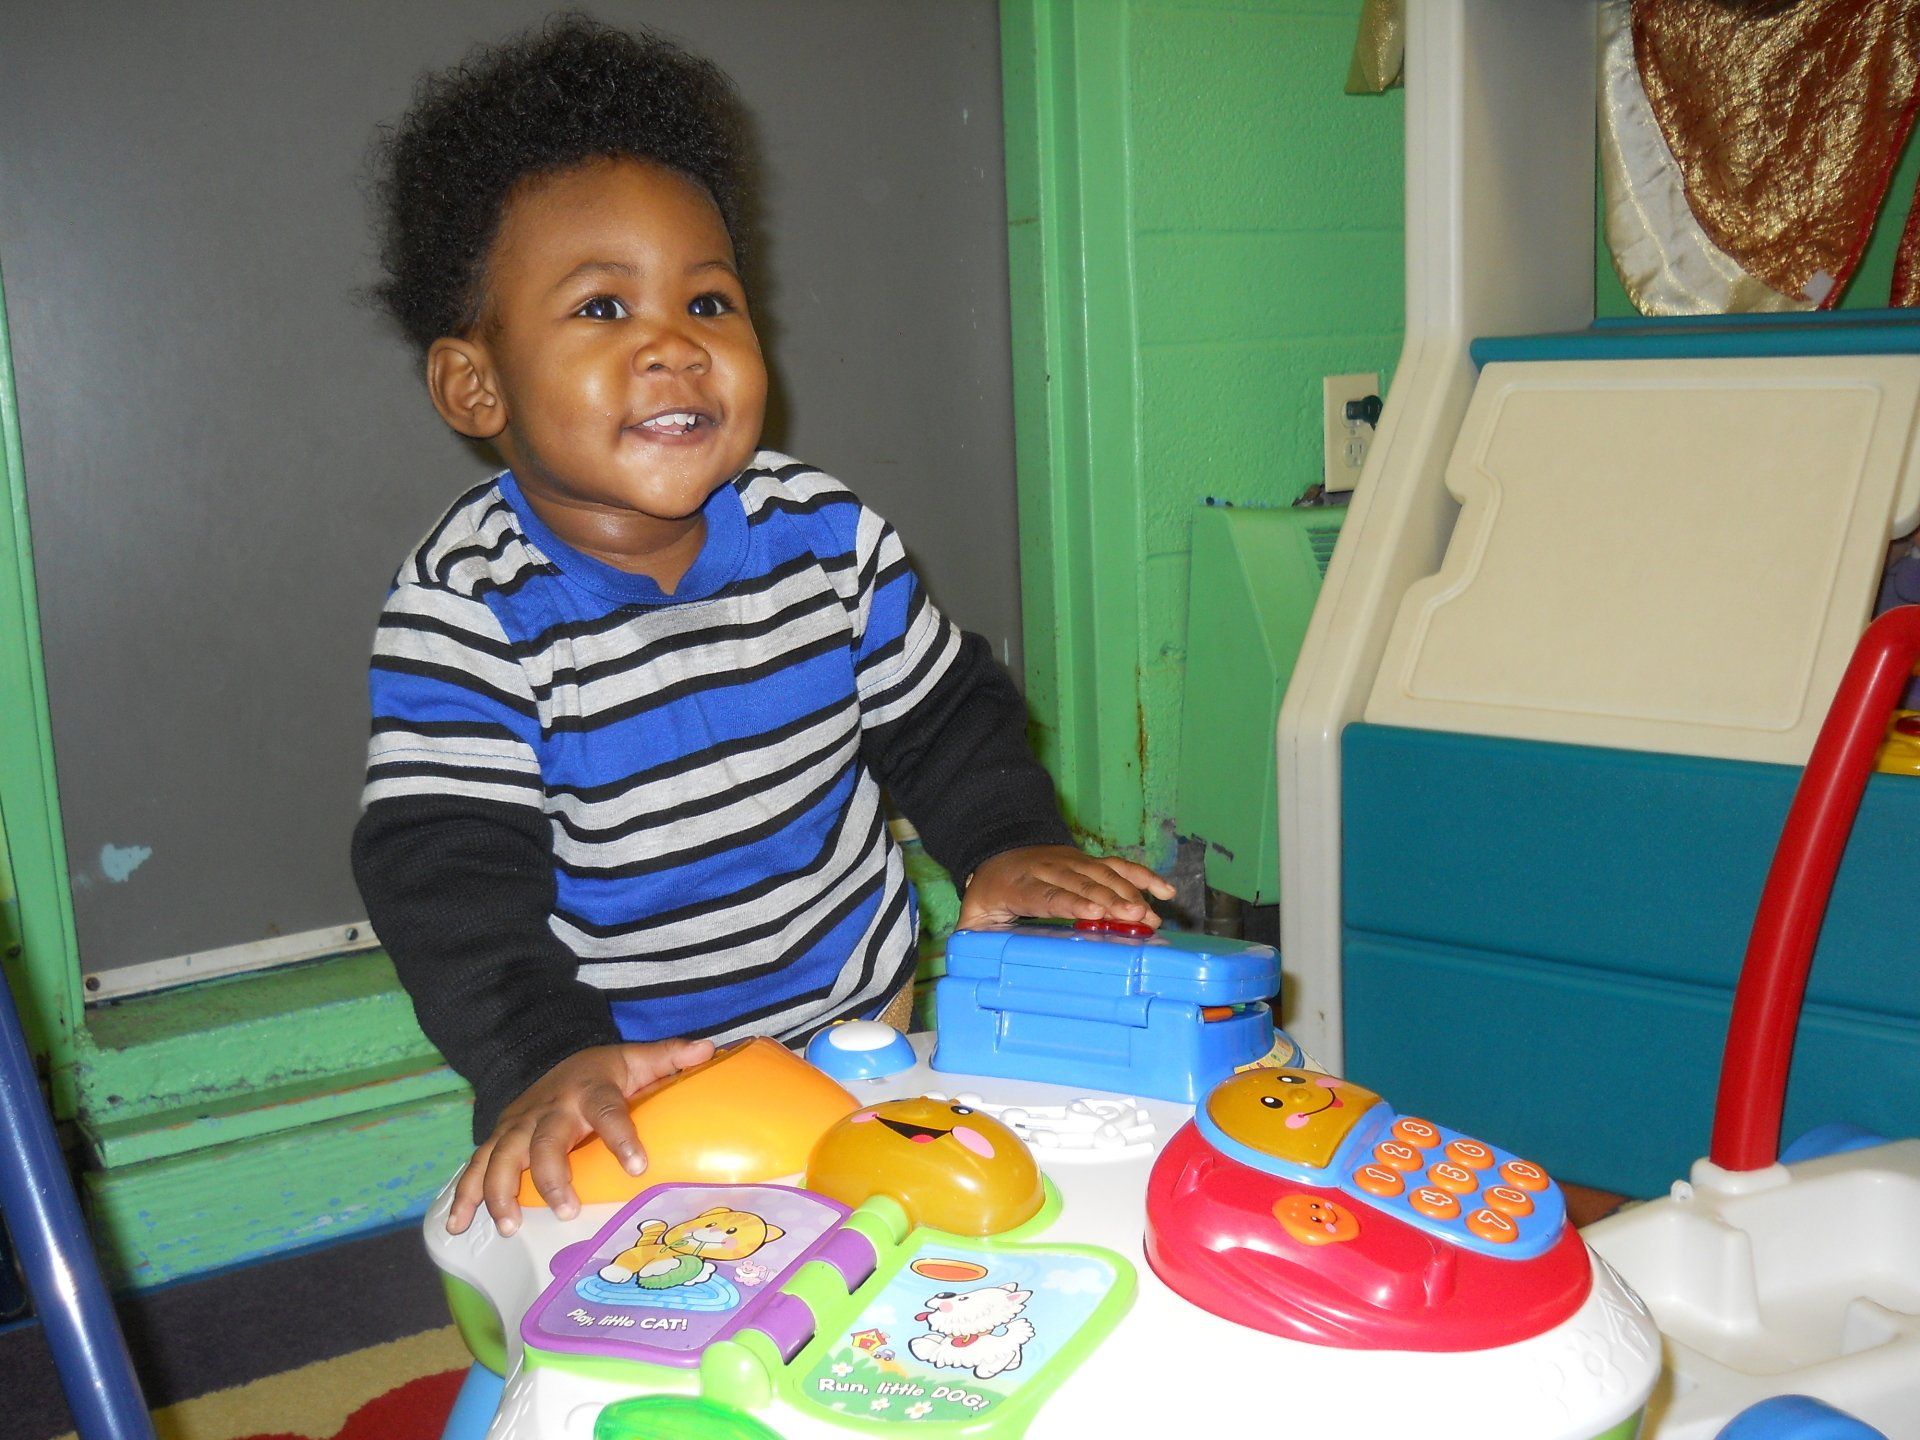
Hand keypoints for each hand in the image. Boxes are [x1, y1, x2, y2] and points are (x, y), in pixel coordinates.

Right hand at [446, 1036, 713, 1236]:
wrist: (552, 1061)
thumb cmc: (603, 1073)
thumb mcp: (636, 1060)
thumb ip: (670, 1058)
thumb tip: (708, 1051)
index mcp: (590, 1090)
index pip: (607, 1111)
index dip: (621, 1136)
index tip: (637, 1165)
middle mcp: (549, 1108)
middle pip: (545, 1141)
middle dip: (551, 1176)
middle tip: (567, 1210)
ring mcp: (518, 1126)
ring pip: (501, 1157)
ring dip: (501, 1192)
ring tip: (510, 1227)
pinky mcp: (498, 1140)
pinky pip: (475, 1169)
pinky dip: (463, 1197)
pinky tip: (457, 1228)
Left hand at [957, 844, 1175, 930]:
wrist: (1001, 848)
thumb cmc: (992, 891)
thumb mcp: (974, 914)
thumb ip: (971, 936)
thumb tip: (967, 959)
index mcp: (1021, 885)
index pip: (1048, 894)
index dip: (1071, 902)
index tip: (1093, 913)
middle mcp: (1050, 869)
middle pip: (1083, 884)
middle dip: (1110, 899)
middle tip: (1135, 917)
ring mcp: (1072, 862)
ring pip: (1104, 874)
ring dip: (1130, 892)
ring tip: (1152, 914)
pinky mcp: (1089, 861)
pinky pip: (1119, 866)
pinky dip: (1143, 876)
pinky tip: (1166, 891)